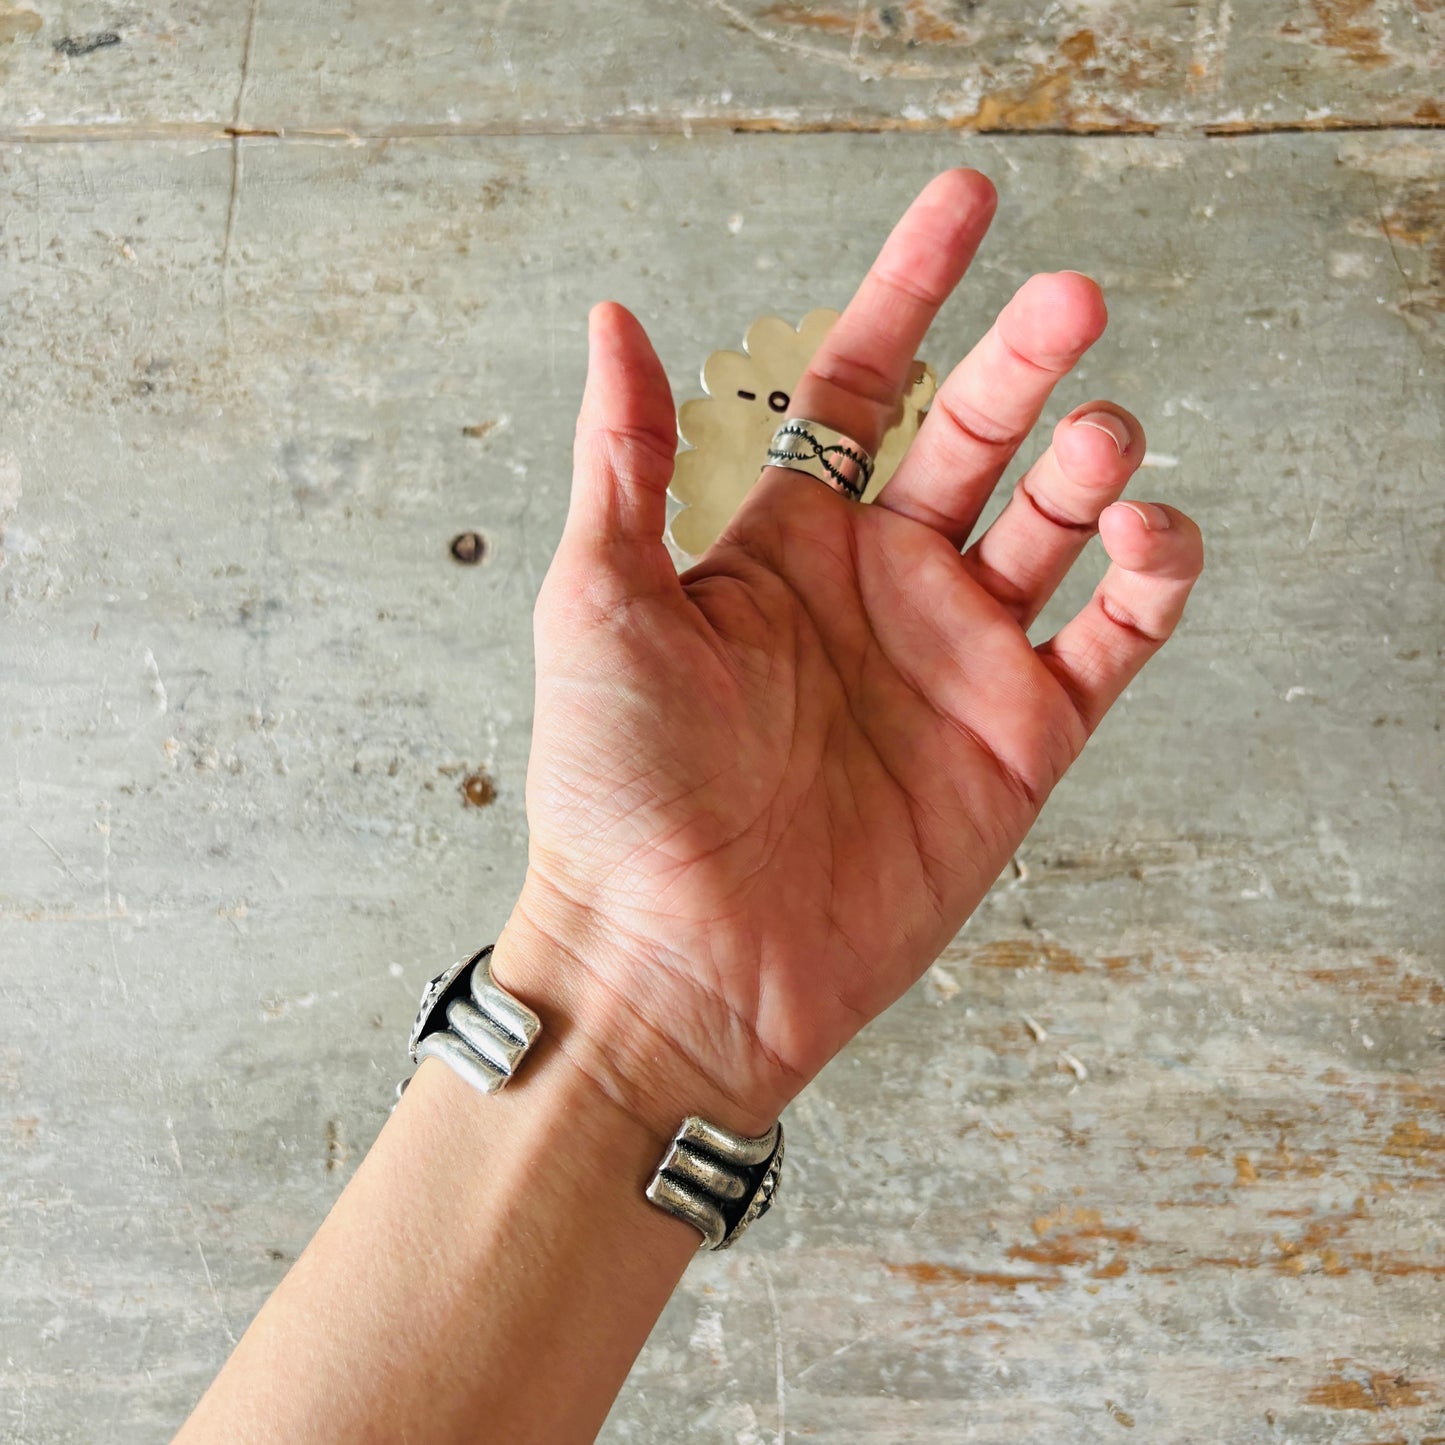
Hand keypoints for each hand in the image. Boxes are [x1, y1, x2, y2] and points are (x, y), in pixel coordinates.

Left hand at [495, 170, 1202, 1137]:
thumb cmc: (616, 793)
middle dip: (1025, 359)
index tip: (967, 206)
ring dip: (1091, 465)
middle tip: (1070, 297)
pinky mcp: (1018, 741)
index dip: (913, 287)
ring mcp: (954, 662)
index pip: (863, 383)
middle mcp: (878, 591)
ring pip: (1056, 527)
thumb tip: (614, 319)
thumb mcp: (599, 603)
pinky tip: (1146, 537)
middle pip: (975, 437)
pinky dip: (1150, 580)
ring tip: (1099, 433)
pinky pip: (1113, 640)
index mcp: (786, 546)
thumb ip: (626, 461)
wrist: (676, 963)